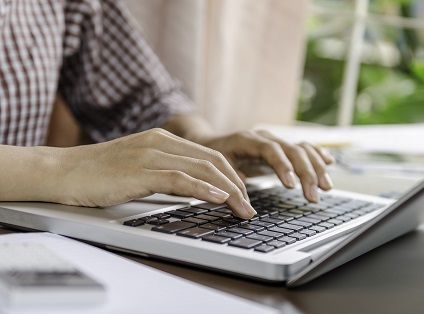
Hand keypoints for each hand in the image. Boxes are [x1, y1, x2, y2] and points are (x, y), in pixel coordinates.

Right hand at [51, 129, 255, 218]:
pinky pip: (180, 179)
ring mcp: (151, 155)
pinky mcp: (140, 171)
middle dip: (237, 185)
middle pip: (213, 161)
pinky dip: (204, 189)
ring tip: (243, 209)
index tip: (242, 194)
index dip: (231, 175)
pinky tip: (220, 198)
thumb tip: (193, 188)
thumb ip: (166, 172)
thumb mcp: (140, 166)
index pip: (209, 155)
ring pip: (202, 169)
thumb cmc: (99, 173)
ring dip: (229, 191)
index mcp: (163, 139)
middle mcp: (161, 142)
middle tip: (249, 206)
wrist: (63, 171)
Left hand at [196, 130, 334, 202]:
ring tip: (326, 187)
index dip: (282, 166)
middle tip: (312, 196)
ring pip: (302, 149)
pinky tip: (329, 163)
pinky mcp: (282, 147)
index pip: (270, 150)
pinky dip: (317, 154)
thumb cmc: (214, 157)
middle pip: (292, 150)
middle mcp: (265, 137)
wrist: (213, 143)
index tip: (291, 186)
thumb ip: (232, 184)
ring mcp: (276, 140)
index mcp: (248, 140)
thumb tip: (246, 208)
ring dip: (316, 167)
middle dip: (306, 173)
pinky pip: (304, 147)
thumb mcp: (218, 169)